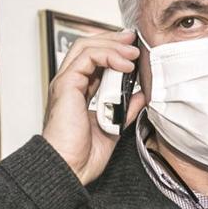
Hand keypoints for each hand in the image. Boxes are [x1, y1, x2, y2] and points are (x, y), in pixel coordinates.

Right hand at [43, 31, 144, 185]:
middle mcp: (70, 84)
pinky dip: (108, 55)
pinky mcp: (66, 84)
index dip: (113, 50)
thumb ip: (126, 108)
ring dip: (113, 45)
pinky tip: (124, 65)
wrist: (68, 168)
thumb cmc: (82, 155)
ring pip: (86, 47)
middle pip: (88, 47)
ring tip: (133, 53)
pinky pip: (87, 57)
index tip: (133, 50)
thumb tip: (141, 94)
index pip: (93, 59)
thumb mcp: (114, 127)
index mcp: (78, 93)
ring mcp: (66, 83)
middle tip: (134, 41)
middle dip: (113, 40)